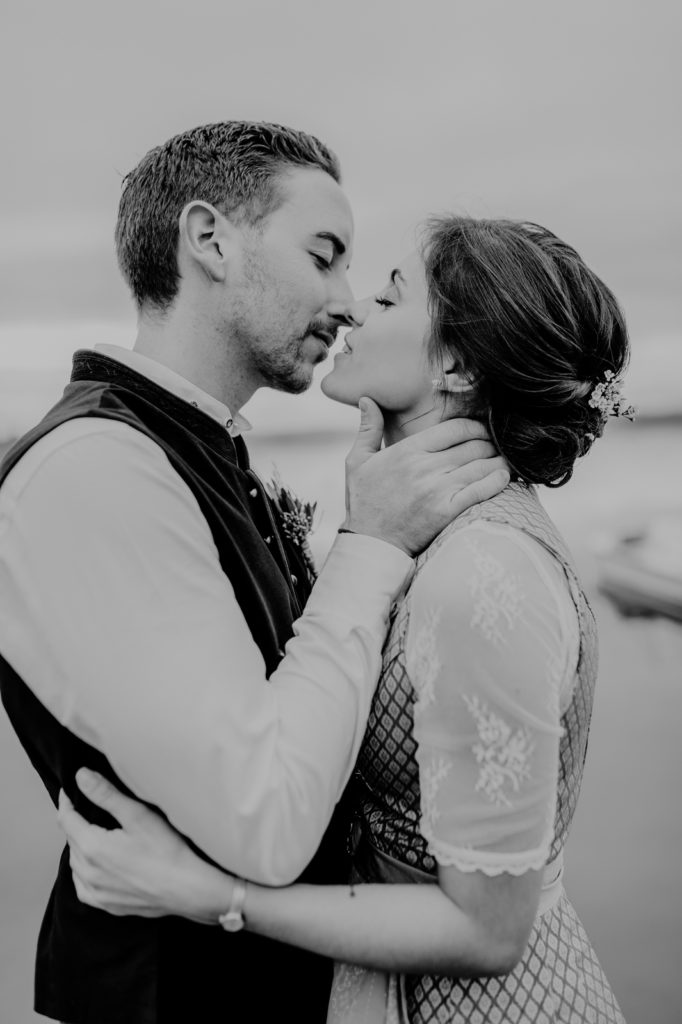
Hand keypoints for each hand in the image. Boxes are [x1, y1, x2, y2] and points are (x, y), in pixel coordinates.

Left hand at [57, 769, 228, 923]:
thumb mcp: (138, 815)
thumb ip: (105, 794)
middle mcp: (87, 872)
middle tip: (87, 808)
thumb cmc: (166, 850)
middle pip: (70, 840)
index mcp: (92, 847)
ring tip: (93, 833)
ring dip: (79, 847)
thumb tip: (80, 776)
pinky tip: (96, 866)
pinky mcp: (106, 905)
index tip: (70, 790)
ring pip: (75, 864)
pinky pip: (83, 886)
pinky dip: (84, 872)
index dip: (67, 801)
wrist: (187, 888)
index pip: (66, 819)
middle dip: (75, 822)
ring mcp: (96, 892)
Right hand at [343, 398, 508, 555]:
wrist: (370, 543)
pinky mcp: (446, 511)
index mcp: (407, 451)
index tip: (481, 431)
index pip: (455, 428)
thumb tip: (367, 399)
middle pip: (473, 445)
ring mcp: (437, 489)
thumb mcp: (357, 461)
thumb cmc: (364, 502)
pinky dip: (496, 481)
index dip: (475, 427)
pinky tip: (504, 477)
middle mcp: (424, 467)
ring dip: (498, 461)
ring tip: (504, 460)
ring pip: (481, 465)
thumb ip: (367, 429)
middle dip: (490, 443)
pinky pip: (480, 490)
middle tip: (497, 446)